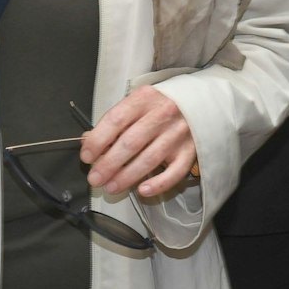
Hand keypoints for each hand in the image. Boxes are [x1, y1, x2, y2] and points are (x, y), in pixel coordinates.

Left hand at [81, 87, 196, 198]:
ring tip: (110, 187)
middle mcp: (162, 114)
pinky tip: (142, 190)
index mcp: (144, 98)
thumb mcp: (137, 102)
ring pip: (148, 159)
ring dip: (126, 177)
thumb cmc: (161, 104)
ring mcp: (178, 134)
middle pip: (130, 143)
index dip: (98, 140)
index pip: (116, 120)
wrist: (202, 101)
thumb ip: (115, 120)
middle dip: (108, 164)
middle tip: (95, 179)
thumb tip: (88, 140)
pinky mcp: (191, 151)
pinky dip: (158, 184)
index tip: (86, 156)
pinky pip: (174, 172)